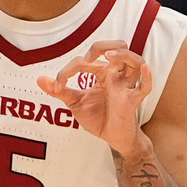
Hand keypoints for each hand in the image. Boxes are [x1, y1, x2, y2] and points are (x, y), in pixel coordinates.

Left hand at [37, 40, 152, 154]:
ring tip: (109, 56)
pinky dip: (147, 77)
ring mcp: (126, 86)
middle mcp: (115, 75)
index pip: (86, 61)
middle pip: (118, 47)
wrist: (112, 139)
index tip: (57, 85)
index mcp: (102, 73)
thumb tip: (39, 79)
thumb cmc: (98, 117)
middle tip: (88, 58)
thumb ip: (59, 90)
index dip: (68, 70)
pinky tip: (144, 68)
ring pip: (134, 61)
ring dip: (123, 55)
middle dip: (102, 46)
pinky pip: (145, 87)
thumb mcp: (75, 103)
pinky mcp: (132, 100)